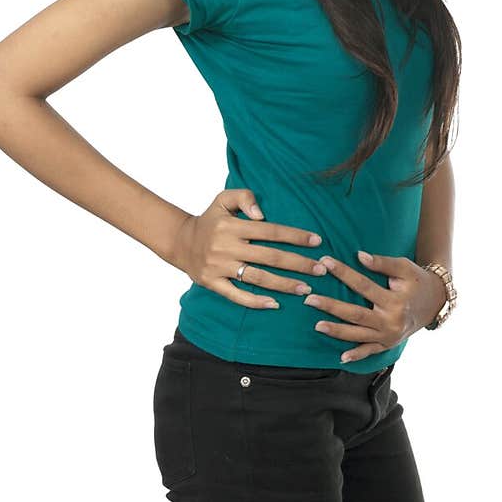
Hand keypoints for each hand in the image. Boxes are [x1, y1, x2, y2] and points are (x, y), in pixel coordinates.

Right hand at [169, 189, 325, 309]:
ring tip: (305, 288)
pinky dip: (256, 301)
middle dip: (298, 264)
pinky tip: (275, 304)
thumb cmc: (210, 219)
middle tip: (321, 269)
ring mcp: (219, 267)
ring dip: (284, 284)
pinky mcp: (212, 283)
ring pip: (257, 278)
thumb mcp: (223, 199)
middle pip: (270, 257)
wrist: (181, 242)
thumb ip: (244, 197)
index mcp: (232, 225)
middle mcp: (226, 247)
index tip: (317, 241)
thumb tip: (262, 213)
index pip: (270, 231)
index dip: (295, 236)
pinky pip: (236, 296)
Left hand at [302, 250, 448, 362]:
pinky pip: (370, 352)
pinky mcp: (388, 345)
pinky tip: (342, 357)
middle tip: (310, 299)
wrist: (435, 302)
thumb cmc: (417, 281)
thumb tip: (359, 256)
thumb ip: (383, 263)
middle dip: (331, 306)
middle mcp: (390, 321)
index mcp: (394, 301)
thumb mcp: (404, 268)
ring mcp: (388, 336)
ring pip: (358, 335)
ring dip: (337, 331)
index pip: (363, 285)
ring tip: (317, 325)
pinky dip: (357, 355)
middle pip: (355, 314)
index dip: (344, 273)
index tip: (325, 261)